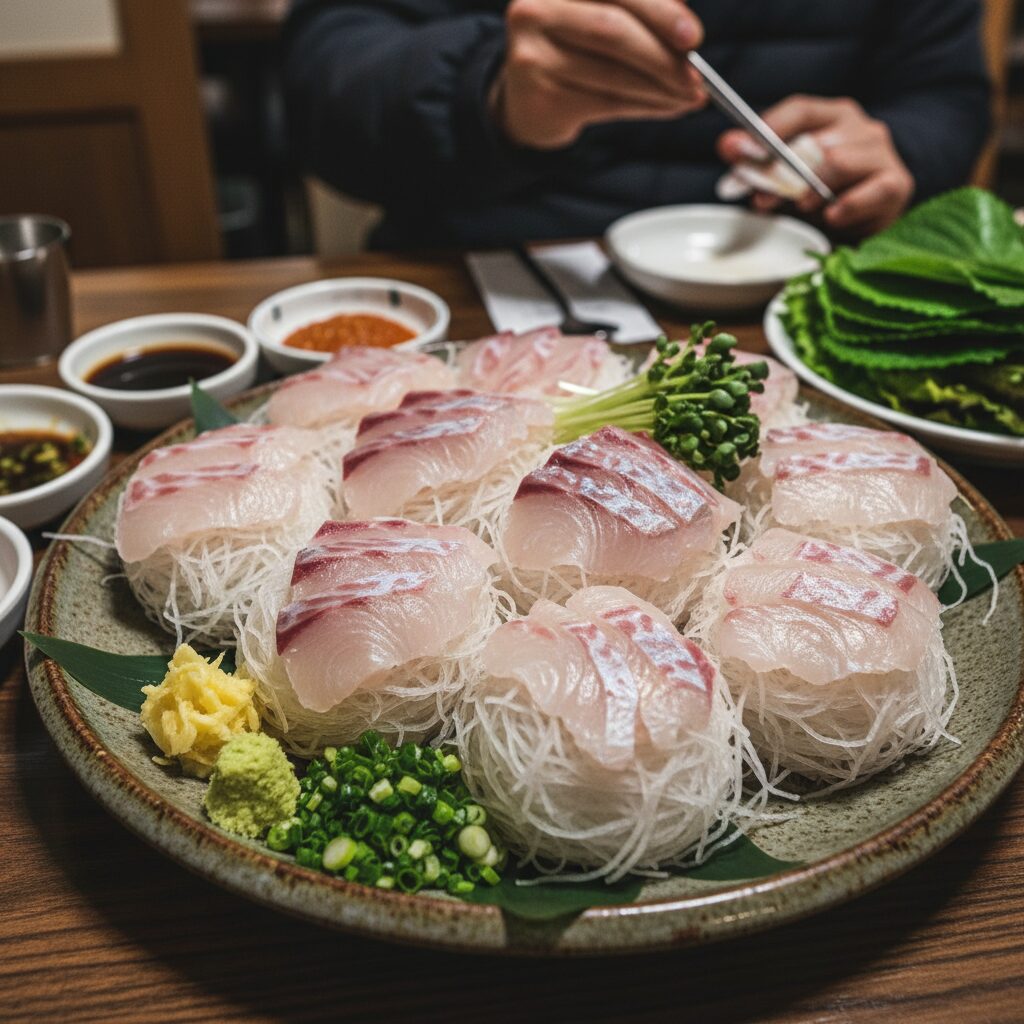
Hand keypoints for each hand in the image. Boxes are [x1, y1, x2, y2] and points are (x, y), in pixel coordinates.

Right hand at [491, 0, 706, 149]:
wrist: (526, 98)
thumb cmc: (574, 50)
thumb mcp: (604, 18)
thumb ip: (640, 13)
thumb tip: (686, 30)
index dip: (659, 11)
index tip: (693, 38)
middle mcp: (536, 8)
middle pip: (612, 31)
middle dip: (662, 56)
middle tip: (696, 77)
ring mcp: (530, 53)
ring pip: (611, 72)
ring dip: (660, 88)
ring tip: (690, 96)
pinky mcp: (537, 94)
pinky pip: (604, 102)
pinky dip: (644, 106)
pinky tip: (668, 107)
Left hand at [717, 95, 914, 235]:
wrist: (874, 213)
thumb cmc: (824, 194)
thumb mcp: (787, 179)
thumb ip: (758, 163)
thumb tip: (727, 145)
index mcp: (832, 117)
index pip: (800, 110)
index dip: (769, 128)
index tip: (739, 150)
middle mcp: (860, 128)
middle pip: (816, 142)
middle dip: (781, 172)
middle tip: (760, 197)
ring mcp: (881, 154)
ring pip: (840, 163)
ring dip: (813, 189)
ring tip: (800, 206)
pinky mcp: (896, 185)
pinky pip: (872, 191)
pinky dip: (848, 205)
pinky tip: (833, 216)